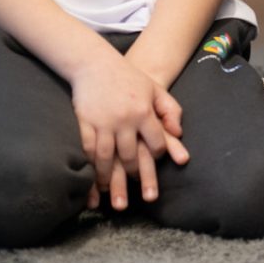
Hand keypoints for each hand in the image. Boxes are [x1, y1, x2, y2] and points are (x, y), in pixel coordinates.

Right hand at [68, 51, 188, 211]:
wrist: (96, 64)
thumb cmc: (130, 78)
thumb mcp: (156, 90)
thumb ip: (170, 110)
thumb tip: (178, 133)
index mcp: (144, 112)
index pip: (156, 142)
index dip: (159, 155)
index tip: (157, 163)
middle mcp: (124, 120)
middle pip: (131, 156)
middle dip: (135, 178)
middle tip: (140, 198)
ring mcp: (102, 123)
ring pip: (106, 158)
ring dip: (110, 180)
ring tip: (113, 197)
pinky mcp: (84, 124)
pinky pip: (87, 151)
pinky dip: (90, 168)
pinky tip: (92, 181)